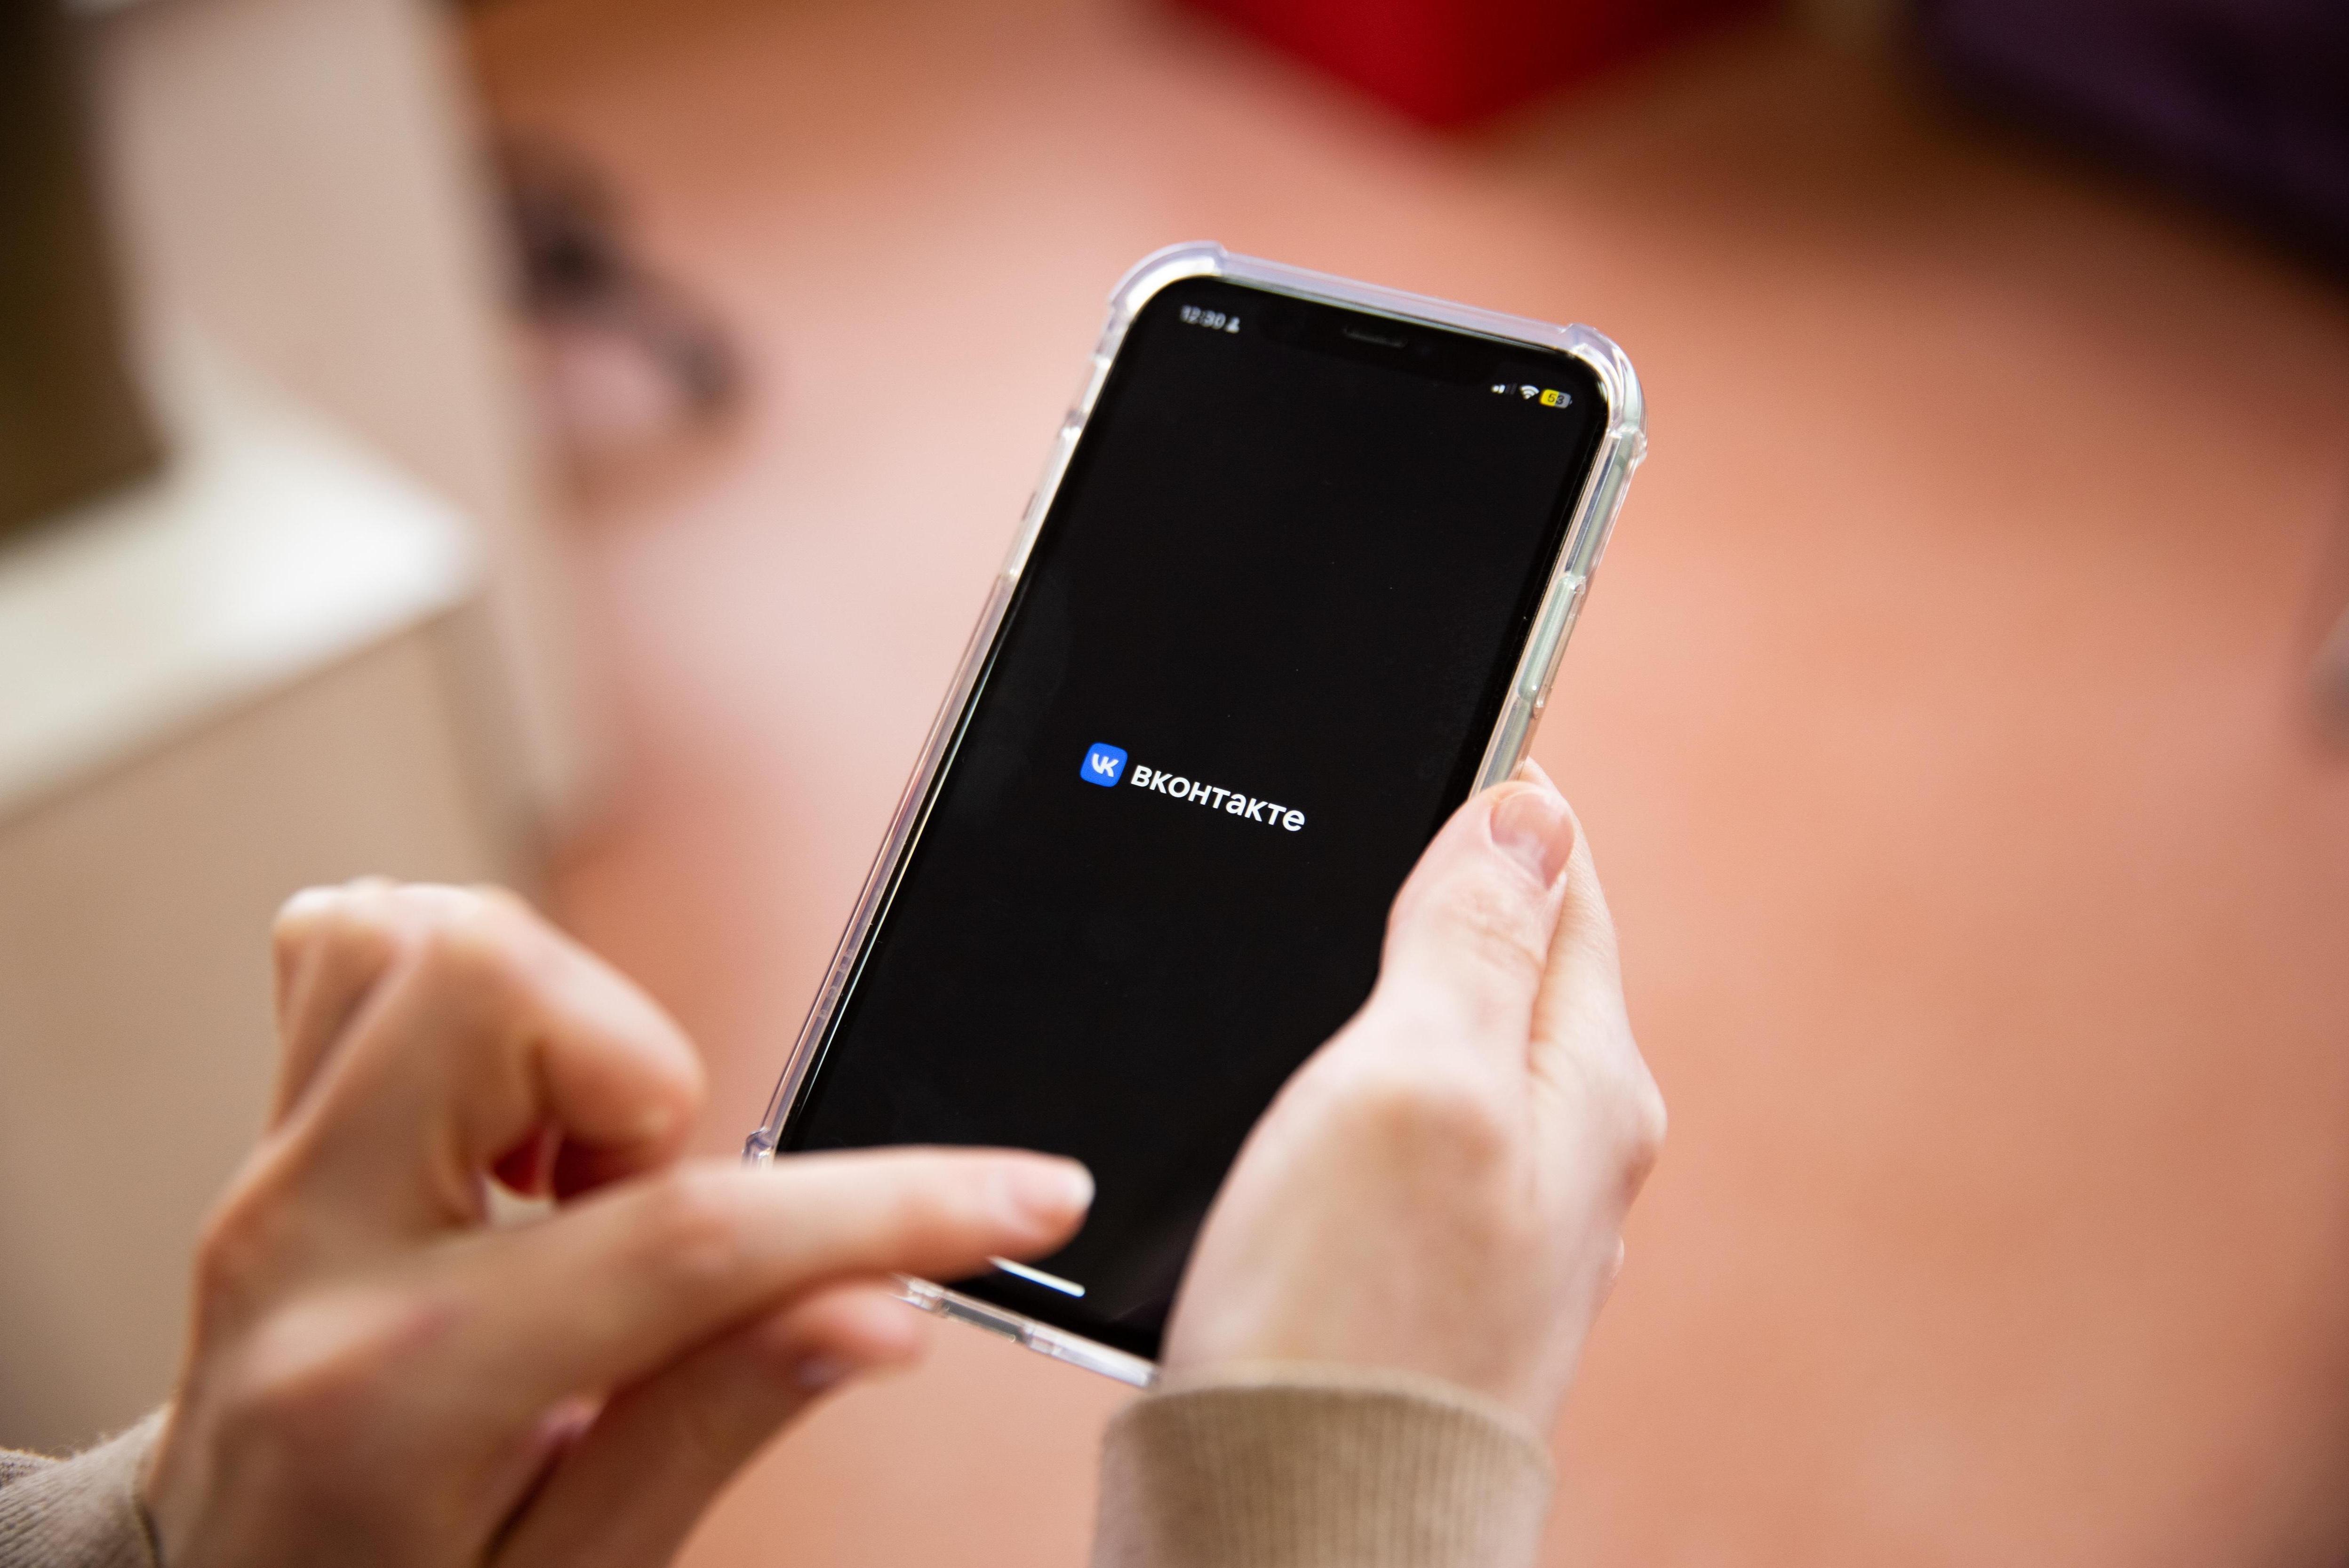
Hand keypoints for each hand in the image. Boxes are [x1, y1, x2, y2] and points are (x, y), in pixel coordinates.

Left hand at [142, 882, 1091, 1567]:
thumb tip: (881, 1304)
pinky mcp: (266, 1130)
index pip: (679, 1245)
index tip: (1022, 1195)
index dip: (887, 1209)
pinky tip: (508, 1120)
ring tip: (572, 1172)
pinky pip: (355, 944)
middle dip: (635, 1065)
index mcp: (395, 1395)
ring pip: (423, 935)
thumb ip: (717, 1418)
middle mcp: (303, 1249)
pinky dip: (466, 994)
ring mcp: (266, 1173)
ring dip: (557, 1026)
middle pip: (488, 989)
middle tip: (641, 1200)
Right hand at [1163, 763, 1661, 1427]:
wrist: (1295, 1517)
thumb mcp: (1416, 1079)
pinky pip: (1398, 1130)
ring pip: (1447, 1047)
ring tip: (1319, 949)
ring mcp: (1492, 1218)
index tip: (1429, 737)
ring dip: (1387, 990)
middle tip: (1354, 843)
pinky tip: (1295, 1092)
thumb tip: (1530, 812)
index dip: (1493, 802)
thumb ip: (1475, 941)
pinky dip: (1351, 1083)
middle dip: (1434, 894)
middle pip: (1507, 963)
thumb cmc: (1353, 1311)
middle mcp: (1563, 1152)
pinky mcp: (1413, 1270)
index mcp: (1589, 1085)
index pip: (1563, 882)